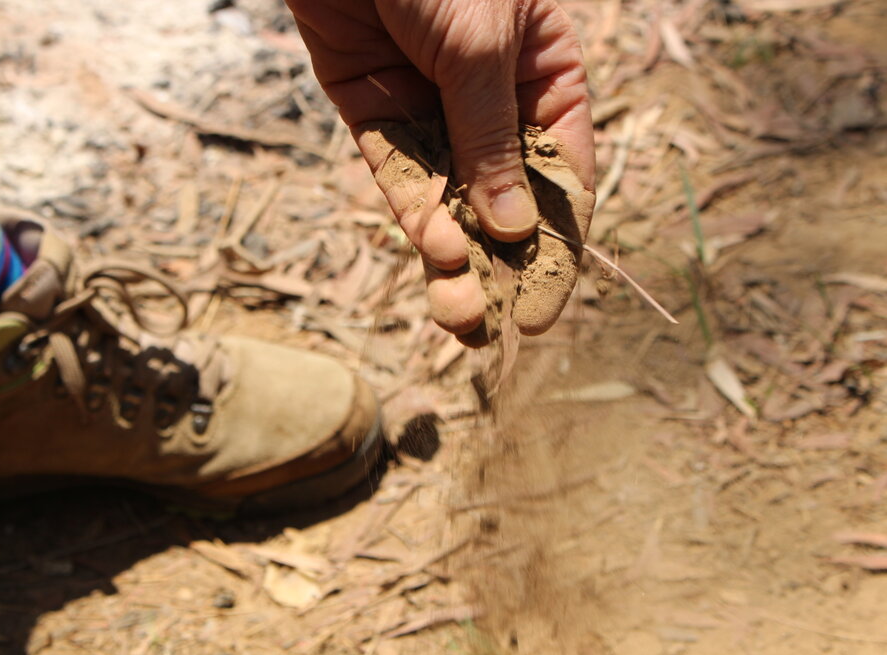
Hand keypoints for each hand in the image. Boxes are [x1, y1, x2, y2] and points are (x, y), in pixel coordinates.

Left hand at [285, 0, 594, 339]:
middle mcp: (492, 99)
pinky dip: (411, 211)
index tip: (546, 309)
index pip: (563, 177)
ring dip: (450, 255)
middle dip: (496, 265)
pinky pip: (396, 171)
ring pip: (446, 197)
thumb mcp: (480, 48)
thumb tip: (514, 233)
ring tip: (455, 310)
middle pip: (502, 200)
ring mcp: (432, 106)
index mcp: (546, 75)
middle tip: (484, 324)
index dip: (557, 247)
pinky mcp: (374, 109)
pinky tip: (428, 248)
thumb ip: (492, 140)